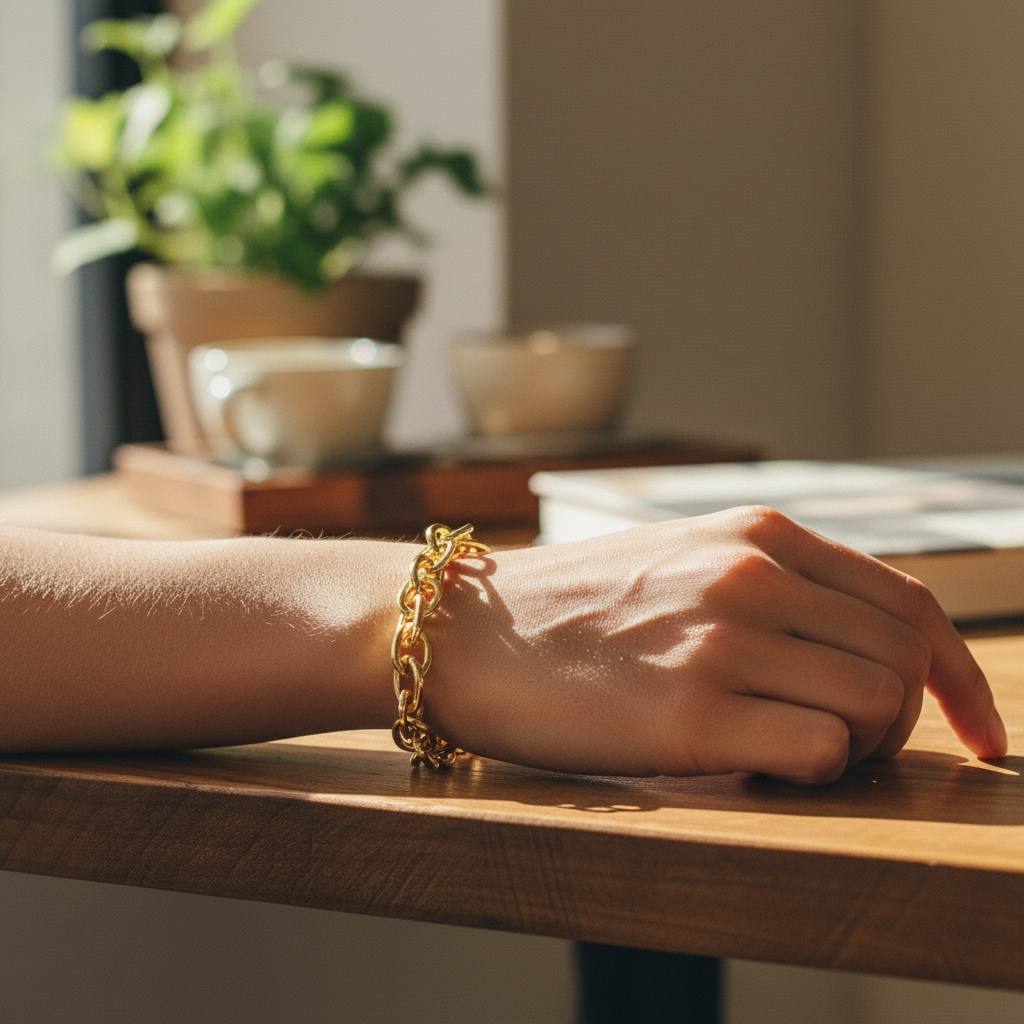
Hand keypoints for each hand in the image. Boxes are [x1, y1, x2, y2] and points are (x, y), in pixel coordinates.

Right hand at [429, 506, 1006, 782]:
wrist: (466, 631)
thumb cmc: (571, 607)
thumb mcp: (679, 559)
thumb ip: (769, 584)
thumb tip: (855, 647)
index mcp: (757, 533)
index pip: (909, 600)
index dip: (958, 673)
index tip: (975, 728)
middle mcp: (752, 574)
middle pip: (904, 657)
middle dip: (903, 717)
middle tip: (850, 747)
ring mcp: (724, 639)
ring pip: (875, 705)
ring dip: (856, 746)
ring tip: (789, 751)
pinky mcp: (692, 714)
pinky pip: (821, 751)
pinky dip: (814, 770)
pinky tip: (757, 765)